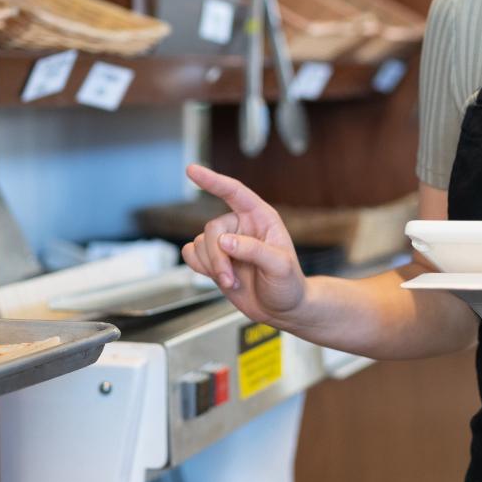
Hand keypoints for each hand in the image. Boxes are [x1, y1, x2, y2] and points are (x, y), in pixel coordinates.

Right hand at [182, 165, 309, 326]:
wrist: (283, 310)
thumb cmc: (289, 285)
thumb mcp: (280, 267)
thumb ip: (254, 250)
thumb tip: (225, 241)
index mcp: (261, 218)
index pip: (234, 192)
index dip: (213, 181)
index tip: (192, 171)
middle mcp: (241, 226)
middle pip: (212, 229)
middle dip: (216, 257)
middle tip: (229, 278)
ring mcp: (226, 244)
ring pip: (199, 244)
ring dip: (211, 267)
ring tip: (232, 282)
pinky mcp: (214, 260)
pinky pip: (191, 254)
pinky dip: (200, 268)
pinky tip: (219, 278)